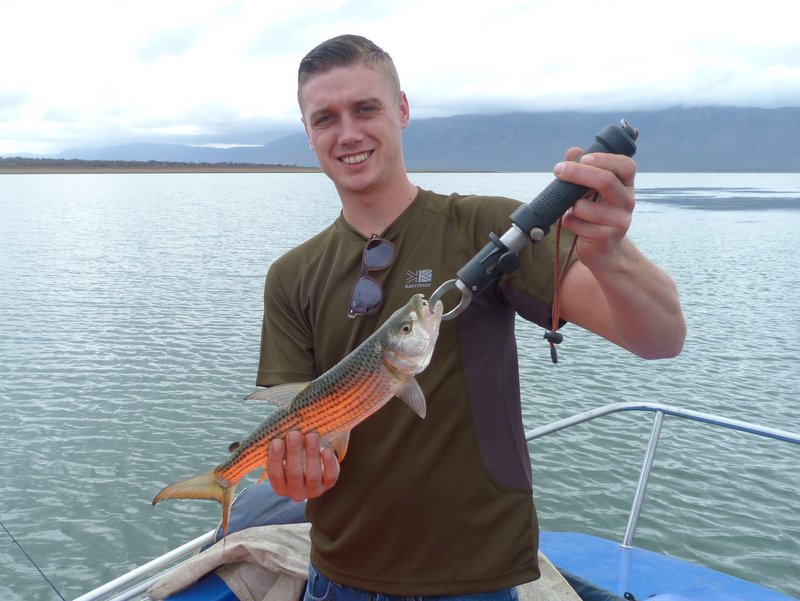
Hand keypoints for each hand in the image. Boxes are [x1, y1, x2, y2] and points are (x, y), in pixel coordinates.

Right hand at [267, 431, 339, 501]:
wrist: (313, 463)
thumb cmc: (294, 456)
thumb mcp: (285, 453)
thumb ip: (281, 444)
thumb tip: (279, 426)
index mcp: (280, 486)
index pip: (275, 474)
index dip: (275, 458)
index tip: (277, 441)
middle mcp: (296, 492)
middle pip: (294, 474)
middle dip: (293, 453)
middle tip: (294, 435)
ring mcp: (313, 490)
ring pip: (312, 475)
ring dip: (311, 454)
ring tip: (311, 436)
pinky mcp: (329, 483)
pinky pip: (330, 476)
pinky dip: (329, 463)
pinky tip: (326, 450)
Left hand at [554, 148, 636, 271]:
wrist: (604, 251)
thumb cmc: (595, 215)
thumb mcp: (590, 191)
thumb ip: (583, 169)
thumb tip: (573, 151)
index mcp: (626, 186)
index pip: (626, 165)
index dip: (604, 159)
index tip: (583, 158)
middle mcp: (627, 202)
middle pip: (605, 181)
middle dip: (577, 172)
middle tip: (558, 170)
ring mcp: (619, 222)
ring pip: (584, 206)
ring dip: (570, 206)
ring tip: (573, 210)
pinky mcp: (605, 239)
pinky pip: (576, 224)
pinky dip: (568, 221)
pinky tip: (574, 225)